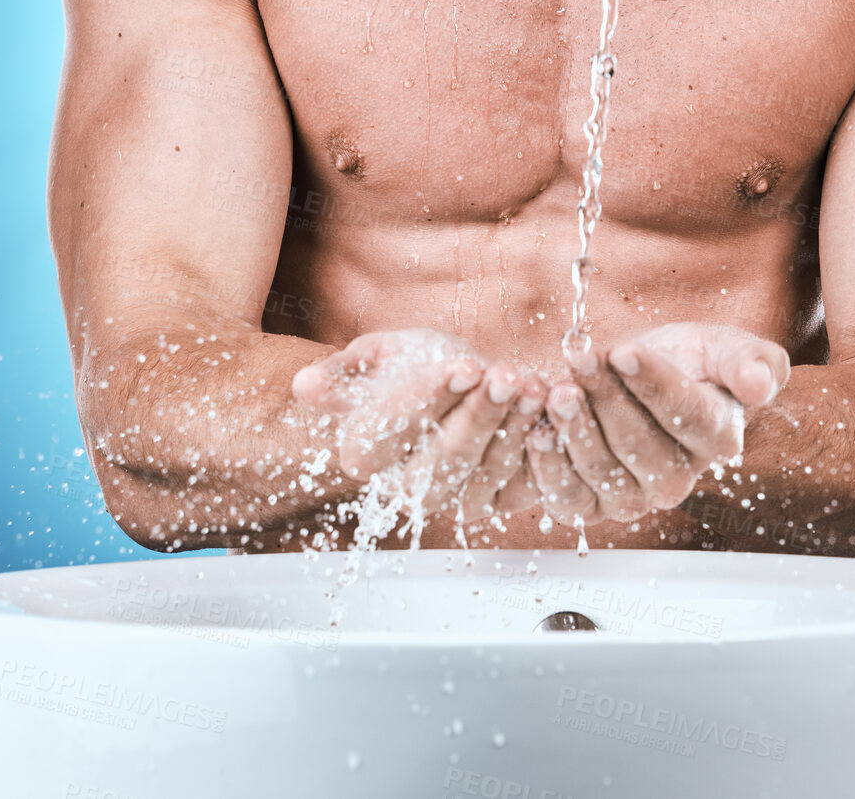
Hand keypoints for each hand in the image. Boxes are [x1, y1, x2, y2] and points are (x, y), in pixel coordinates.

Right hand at [292, 329, 546, 522]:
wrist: (458, 381)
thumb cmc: (413, 365)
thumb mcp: (377, 355)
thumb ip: (346, 372)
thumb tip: (305, 386)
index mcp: (365, 450)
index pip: (392, 431)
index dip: (431, 399)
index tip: (464, 365)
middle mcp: (405, 486)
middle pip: (441, 462)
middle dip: (478, 415)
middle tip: (505, 375)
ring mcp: (452, 497)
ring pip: (482, 475)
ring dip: (511, 428)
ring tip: (531, 385)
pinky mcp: (494, 500)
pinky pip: (518, 485)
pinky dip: (537, 449)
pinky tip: (549, 412)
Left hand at [523, 322, 789, 526]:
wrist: (632, 371)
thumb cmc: (683, 358)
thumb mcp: (720, 345)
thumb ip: (749, 361)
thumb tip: (759, 384)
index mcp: (716, 438)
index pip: (690, 416)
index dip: (656, 385)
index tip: (625, 351)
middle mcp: (677, 479)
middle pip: (640, 445)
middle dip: (606, 397)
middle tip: (580, 357)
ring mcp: (632, 497)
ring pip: (602, 469)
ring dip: (575, 427)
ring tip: (558, 389)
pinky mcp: (589, 504)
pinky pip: (568, 498)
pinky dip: (549, 466)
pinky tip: (538, 430)